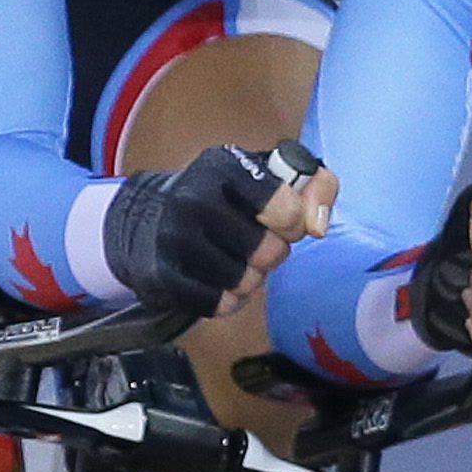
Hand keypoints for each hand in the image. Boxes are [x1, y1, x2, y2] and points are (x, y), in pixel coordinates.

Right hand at [100, 142, 335, 321]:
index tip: (284, 220)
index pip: (287, 209)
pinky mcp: (162, 276)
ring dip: (252, 279)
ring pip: (246, 282)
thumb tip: (317, 226)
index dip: (295, 222)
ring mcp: (174, 239)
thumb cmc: (227, 199)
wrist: (153, 221)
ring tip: (238, 261)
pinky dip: (230, 299)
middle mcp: (194, 199)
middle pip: (270, 252)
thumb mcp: (271, 174)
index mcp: (224, 166)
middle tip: (257, 243)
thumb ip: (315, 185)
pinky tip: (221, 281)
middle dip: (273, 253)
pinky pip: (219, 304)